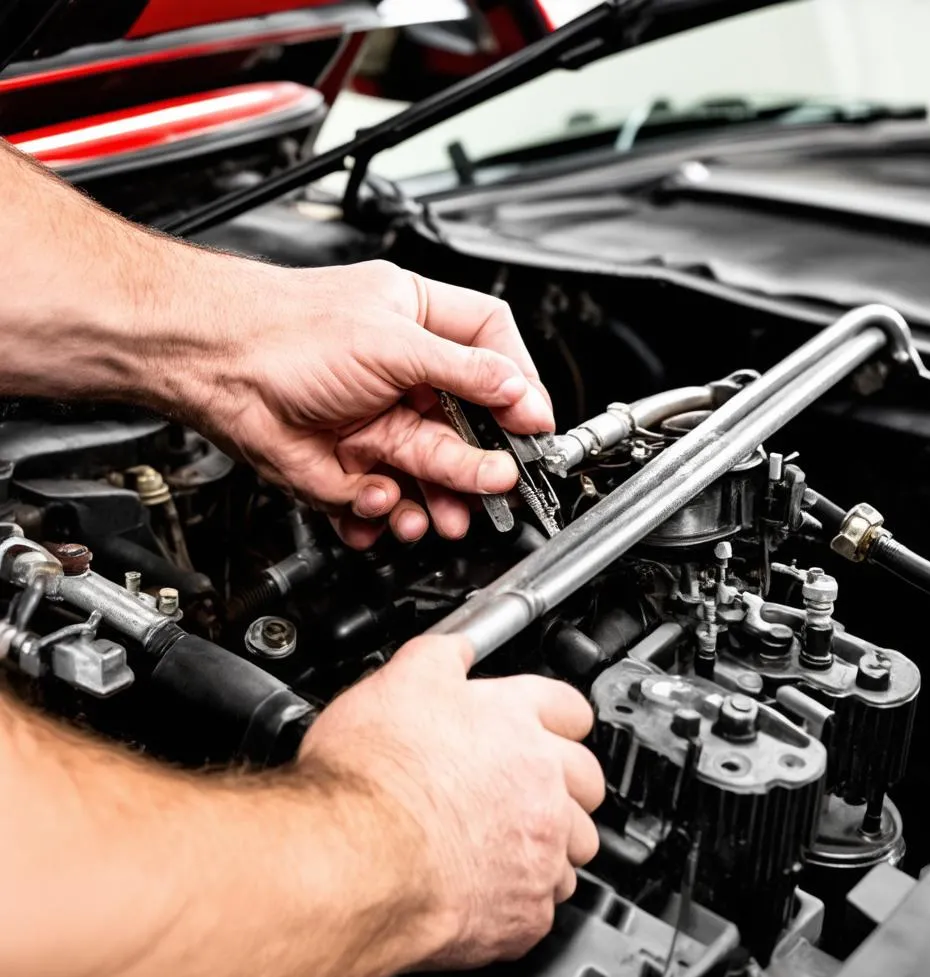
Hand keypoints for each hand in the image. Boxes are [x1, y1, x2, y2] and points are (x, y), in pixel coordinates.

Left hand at [178, 259, 553, 547]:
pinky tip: (377, 504)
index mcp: (421, 326)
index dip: (519, 390)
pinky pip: (381, 501)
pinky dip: (382, 511)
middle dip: (481, 463)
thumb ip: (463, 371)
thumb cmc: (285, 330)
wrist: (213, 369)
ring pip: (428, 473)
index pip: (493, 355)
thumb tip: (518, 390)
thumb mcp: (390, 339)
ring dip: (441, 498)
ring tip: (444, 515)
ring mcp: (378, 423)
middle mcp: (405, 377)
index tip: (533, 425)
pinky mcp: (349, 466)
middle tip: (497, 485)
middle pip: (467, 428)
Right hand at [299, 635, 604, 966]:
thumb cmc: (371, 777)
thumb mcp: (398, 681)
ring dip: (552, 842)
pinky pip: (546, 904)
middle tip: (532, 787)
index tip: (546, 723)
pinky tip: (491, 888)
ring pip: (576, 845)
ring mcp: (540, 847)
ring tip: (512, 842)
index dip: (554, 715)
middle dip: (567, 783)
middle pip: (588, 780)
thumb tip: (455, 647)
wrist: (355, 859)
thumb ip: (440, 656)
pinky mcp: (527, 911)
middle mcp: (541, 782)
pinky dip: (525, 898)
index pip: (569, 708)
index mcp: (514, 721)